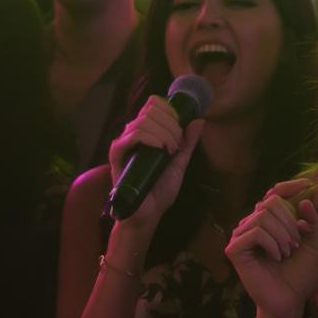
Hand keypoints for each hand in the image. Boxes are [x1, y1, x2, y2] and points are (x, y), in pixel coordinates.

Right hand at [106, 96, 201, 227]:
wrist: (149, 213)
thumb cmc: (160, 190)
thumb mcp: (179, 163)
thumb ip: (188, 143)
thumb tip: (199, 120)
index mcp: (146, 133)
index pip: (153, 104)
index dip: (170, 109)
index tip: (181, 127)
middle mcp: (133, 134)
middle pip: (151, 110)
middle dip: (171, 124)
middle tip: (177, 145)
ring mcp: (124, 144)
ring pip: (143, 121)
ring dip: (164, 133)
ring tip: (170, 151)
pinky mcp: (117, 155)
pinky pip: (131, 136)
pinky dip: (150, 138)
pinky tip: (160, 149)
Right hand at [225, 179, 317, 317]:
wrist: (289, 302)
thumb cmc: (298, 275)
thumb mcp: (312, 245)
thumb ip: (311, 222)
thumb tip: (305, 199)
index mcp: (269, 222)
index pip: (274, 194)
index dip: (289, 186)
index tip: (308, 186)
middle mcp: (252, 225)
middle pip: (270, 202)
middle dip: (289, 221)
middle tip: (295, 244)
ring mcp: (241, 237)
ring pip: (262, 216)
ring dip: (282, 234)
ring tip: (287, 253)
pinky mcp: (234, 250)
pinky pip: (254, 232)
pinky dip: (271, 243)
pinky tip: (277, 257)